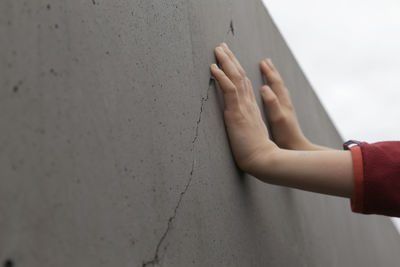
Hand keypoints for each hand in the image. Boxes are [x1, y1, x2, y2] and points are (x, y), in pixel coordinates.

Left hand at [210, 43, 278, 175]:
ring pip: (235, 77)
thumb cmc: (256, 153)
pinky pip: (229, 89)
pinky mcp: (237, 112)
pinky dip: (221, 76)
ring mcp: (244, 106)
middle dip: (231, 60)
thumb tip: (239, 126)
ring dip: (226, 61)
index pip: (243, 84)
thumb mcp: (250, 135)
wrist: (263, 160)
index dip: (236, 71)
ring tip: (218, 48)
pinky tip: (214, 67)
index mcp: (251, 109)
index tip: (230, 60)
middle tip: (223, 46)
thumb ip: (245, 126)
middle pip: (240, 76)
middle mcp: (248, 104)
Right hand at [259, 59, 316, 149]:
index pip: (274, 82)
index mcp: (282, 102)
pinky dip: (274, 89)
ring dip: (273, 78)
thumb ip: (272, 102)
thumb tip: (265, 87)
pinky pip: (278, 96)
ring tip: (268, 71)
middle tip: (265, 61)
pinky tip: (270, 91)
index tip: (262, 62)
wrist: (297, 147)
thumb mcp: (278, 118)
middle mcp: (285, 103)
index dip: (268, 72)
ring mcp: (285, 108)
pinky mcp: (284, 114)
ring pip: (279, 88)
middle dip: (271, 71)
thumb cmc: (286, 135)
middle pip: (278, 82)